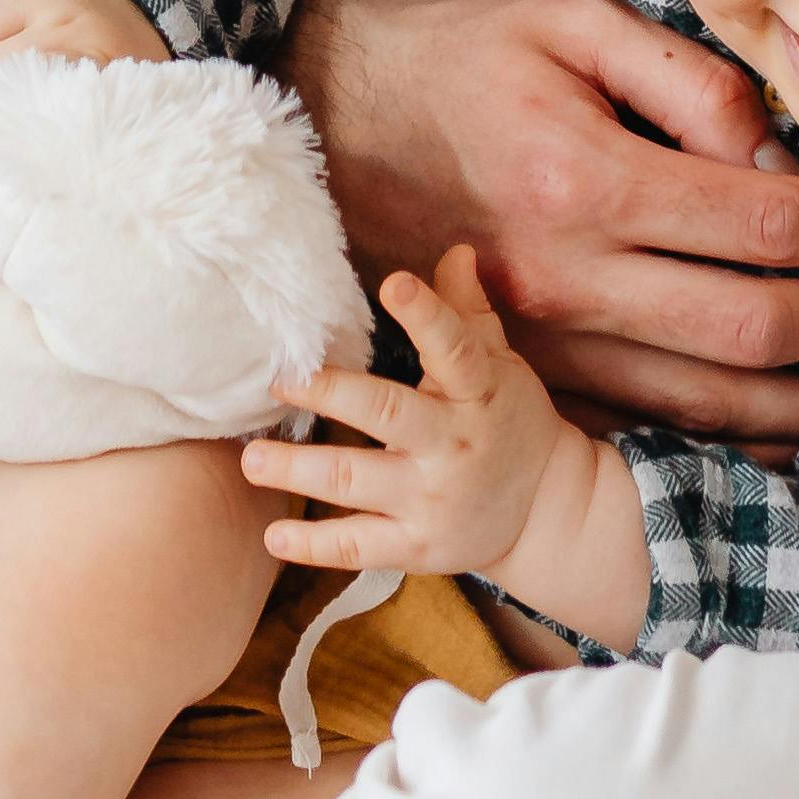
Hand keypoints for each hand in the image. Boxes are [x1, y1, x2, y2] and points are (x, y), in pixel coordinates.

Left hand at [248, 246, 565, 579]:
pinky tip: (272, 535)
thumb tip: (454, 250)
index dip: (426, 315)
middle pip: (387, 414)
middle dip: (331, 395)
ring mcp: (433, 499)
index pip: (454, 347)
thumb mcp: (500, 362)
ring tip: (252, 460)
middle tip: (278, 381)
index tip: (393, 284)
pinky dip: (313, 546)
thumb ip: (468, 310)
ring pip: (357, 483)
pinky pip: (358, 547)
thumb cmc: (511, 419)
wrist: (547, 511)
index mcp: (478, 390)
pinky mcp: (418, 545)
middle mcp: (452, 444)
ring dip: (299, 472)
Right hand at [280, 0, 798, 443]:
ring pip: (707, 401)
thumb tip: (780, 154)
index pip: (770, 223)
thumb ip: (689, 83)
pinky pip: (645, 426)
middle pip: (755, 327)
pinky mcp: (524, 375)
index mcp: (588, 177)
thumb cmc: (464, 56)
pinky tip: (788, 423)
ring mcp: (542, 343)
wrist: (329, 121)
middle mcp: (568, 277)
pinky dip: (729, 435)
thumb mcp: (574, 22)